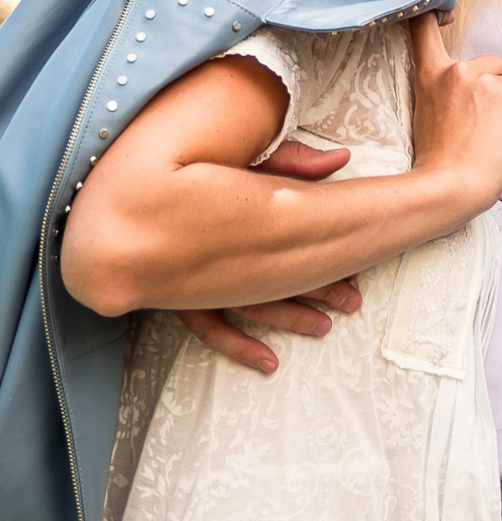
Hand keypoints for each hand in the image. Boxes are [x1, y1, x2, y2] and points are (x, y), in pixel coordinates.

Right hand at [174, 140, 362, 373]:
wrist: (125, 181)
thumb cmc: (190, 166)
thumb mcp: (244, 159)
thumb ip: (292, 161)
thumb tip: (342, 157)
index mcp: (234, 217)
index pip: (291, 244)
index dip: (328, 263)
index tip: (357, 272)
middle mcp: (212, 253)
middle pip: (275, 278)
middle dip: (319, 290)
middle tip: (352, 301)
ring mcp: (190, 277)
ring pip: (249, 307)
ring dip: (289, 318)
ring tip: (325, 327)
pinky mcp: (172, 293)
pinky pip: (207, 328)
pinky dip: (238, 346)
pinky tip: (269, 363)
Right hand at [409, 15, 501, 209]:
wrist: (450, 186)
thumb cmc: (439, 158)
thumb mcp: (427, 110)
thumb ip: (444, 87)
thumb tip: (473, 82)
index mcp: (430, 73)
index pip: (424, 25)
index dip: (437, 10)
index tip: (446, 13)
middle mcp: (457, 70)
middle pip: (493, 63)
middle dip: (493, 86)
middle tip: (476, 123)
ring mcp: (486, 82)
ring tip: (487, 134)